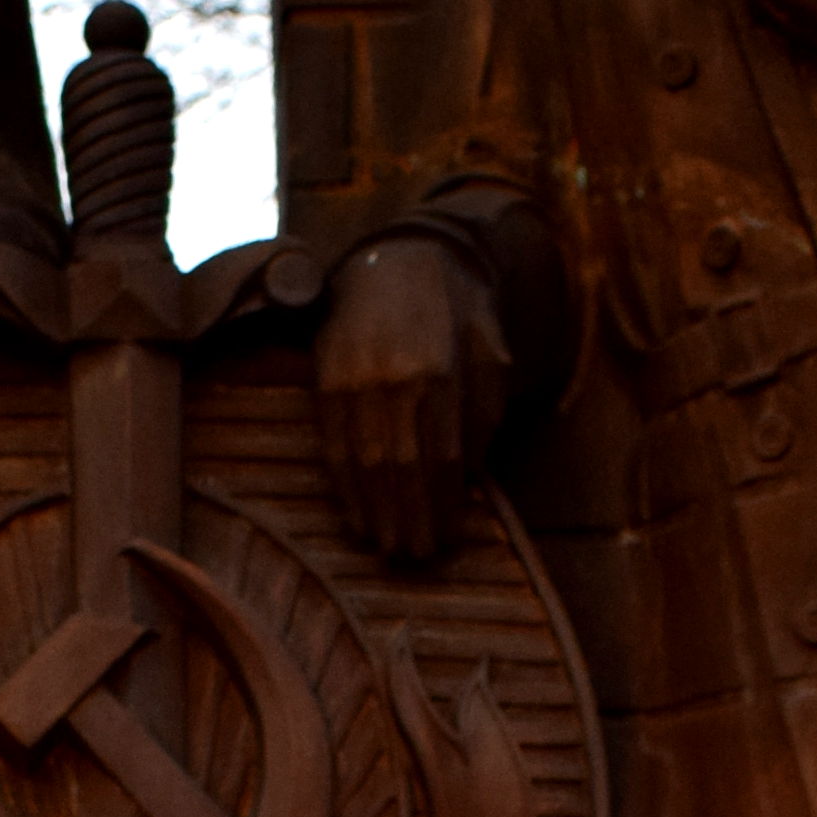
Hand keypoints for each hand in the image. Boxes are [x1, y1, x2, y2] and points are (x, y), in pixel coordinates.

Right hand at [315, 234, 505, 560]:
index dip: (442, 505)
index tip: (446, 540)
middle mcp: (391, 379)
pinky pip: (333, 444)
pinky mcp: (324, 381)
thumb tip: (469, 479)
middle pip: (399, 467)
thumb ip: (483, 414)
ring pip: (363, 461)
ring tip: (386, 545)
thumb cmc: (457, 313)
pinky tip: (356, 513)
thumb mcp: (491, 354)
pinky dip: (344, 485)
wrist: (400, 260)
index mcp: (440, 372)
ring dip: (374, 511)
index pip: (441, 458)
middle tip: (414, 557)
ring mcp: (352, 380)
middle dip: (407, 518)